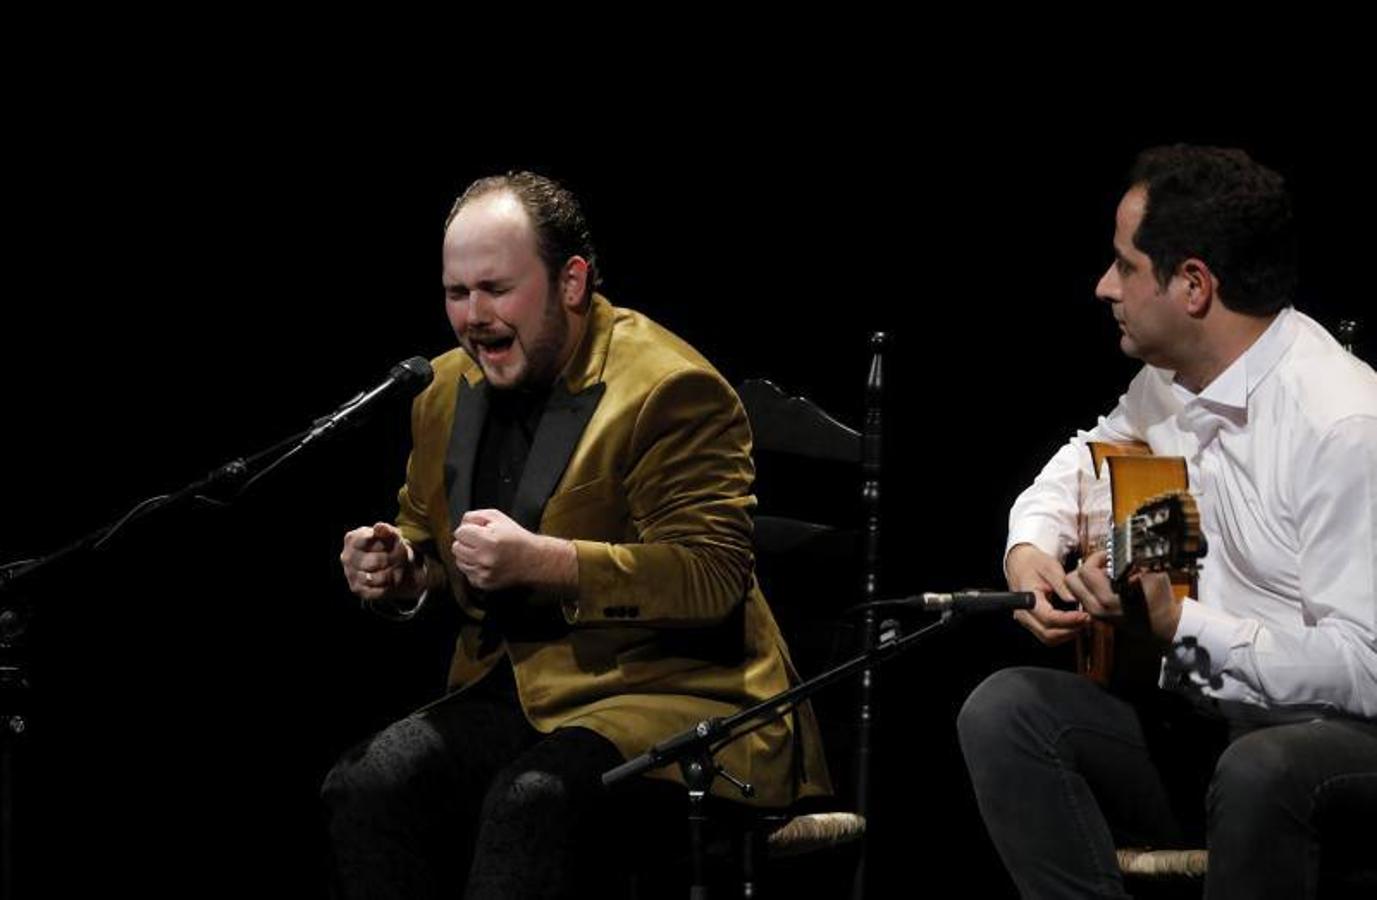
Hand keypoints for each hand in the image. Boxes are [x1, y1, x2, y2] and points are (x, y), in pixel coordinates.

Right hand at [340, 522, 423, 601]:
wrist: (394, 565)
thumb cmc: (390, 546)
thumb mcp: (393, 536)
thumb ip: (387, 530)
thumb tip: (379, 527)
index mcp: (352, 539)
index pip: (369, 543)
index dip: (386, 545)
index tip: (397, 543)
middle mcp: (347, 557)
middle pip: (374, 562)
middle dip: (393, 560)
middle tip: (402, 558)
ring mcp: (350, 573)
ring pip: (375, 578)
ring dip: (392, 574)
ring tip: (398, 568)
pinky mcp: (357, 589)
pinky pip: (376, 591)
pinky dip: (388, 586)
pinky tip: (392, 579)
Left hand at [451, 509, 575, 592]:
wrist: (533, 560)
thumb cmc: (516, 538)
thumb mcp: (499, 517)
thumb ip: (475, 516)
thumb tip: (462, 524)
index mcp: (488, 540)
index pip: (460, 532)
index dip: (469, 530)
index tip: (478, 531)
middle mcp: (484, 558)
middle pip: (456, 547)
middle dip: (467, 543)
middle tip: (481, 542)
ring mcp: (483, 573)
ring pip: (459, 561)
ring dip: (468, 556)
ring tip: (484, 552)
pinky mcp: (483, 584)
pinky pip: (467, 574)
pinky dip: (474, 568)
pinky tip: (486, 563)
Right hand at [1006, 543, 1090, 644]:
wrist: (1020, 563)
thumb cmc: (1033, 563)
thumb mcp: (1049, 567)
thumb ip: (1061, 584)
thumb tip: (1075, 599)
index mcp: (1027, 598)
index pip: (1048, 618)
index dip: (1069, 620)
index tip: (1084, 615)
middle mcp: (1024, 613)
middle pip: (1048, 633)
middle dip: (1071, 629)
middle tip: (1087, 619)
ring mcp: (1027, 620)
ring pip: (1049, 638)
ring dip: (1068, 634)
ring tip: (1082, 621)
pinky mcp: (1032, 623)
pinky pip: (1048, 636)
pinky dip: (1063, 633)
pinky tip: (1074, 624)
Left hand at [1063, 549, 1181, 643]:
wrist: (1162, 625)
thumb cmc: (1159, 600)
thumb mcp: (1152, 576)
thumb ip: (1135, 562)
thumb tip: (1122, 549)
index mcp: (1110, 599)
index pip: (1086, 571)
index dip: (1097, 557)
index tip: (1109, 555)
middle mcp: (1098, 608)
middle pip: (1072, 579)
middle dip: (1087, 566)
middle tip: (1103, 564)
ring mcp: (1095, 614)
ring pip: (1073, 588)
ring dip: (1085, 577)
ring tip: (1104, 574)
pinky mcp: (1095, 616)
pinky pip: (1081, 596)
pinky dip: (1088, 586)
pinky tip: (1106, 584)